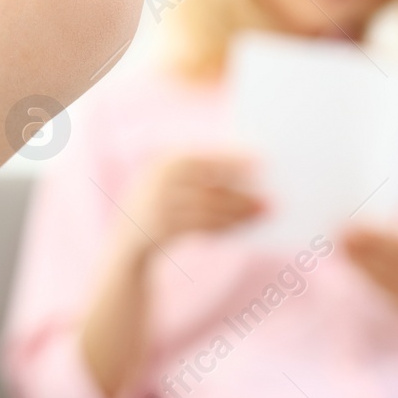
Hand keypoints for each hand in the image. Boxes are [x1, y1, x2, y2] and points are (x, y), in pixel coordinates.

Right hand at [126, 152, 265, 245]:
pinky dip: (223, 227)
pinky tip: (241, 226)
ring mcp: (157, 207)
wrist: (128, 237)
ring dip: (238, 214)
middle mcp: (158, 182)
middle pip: (209, 188)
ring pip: (208, 211)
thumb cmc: (162, 201)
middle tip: (270, 201)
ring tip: (261, 214)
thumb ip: (201, 172)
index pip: (204, 159)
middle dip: (241, 195)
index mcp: (164, 161)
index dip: (232, 160)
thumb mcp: (172, 178)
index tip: (260, 163)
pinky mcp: (161, 230)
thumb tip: (247, 169)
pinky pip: (200, 228)